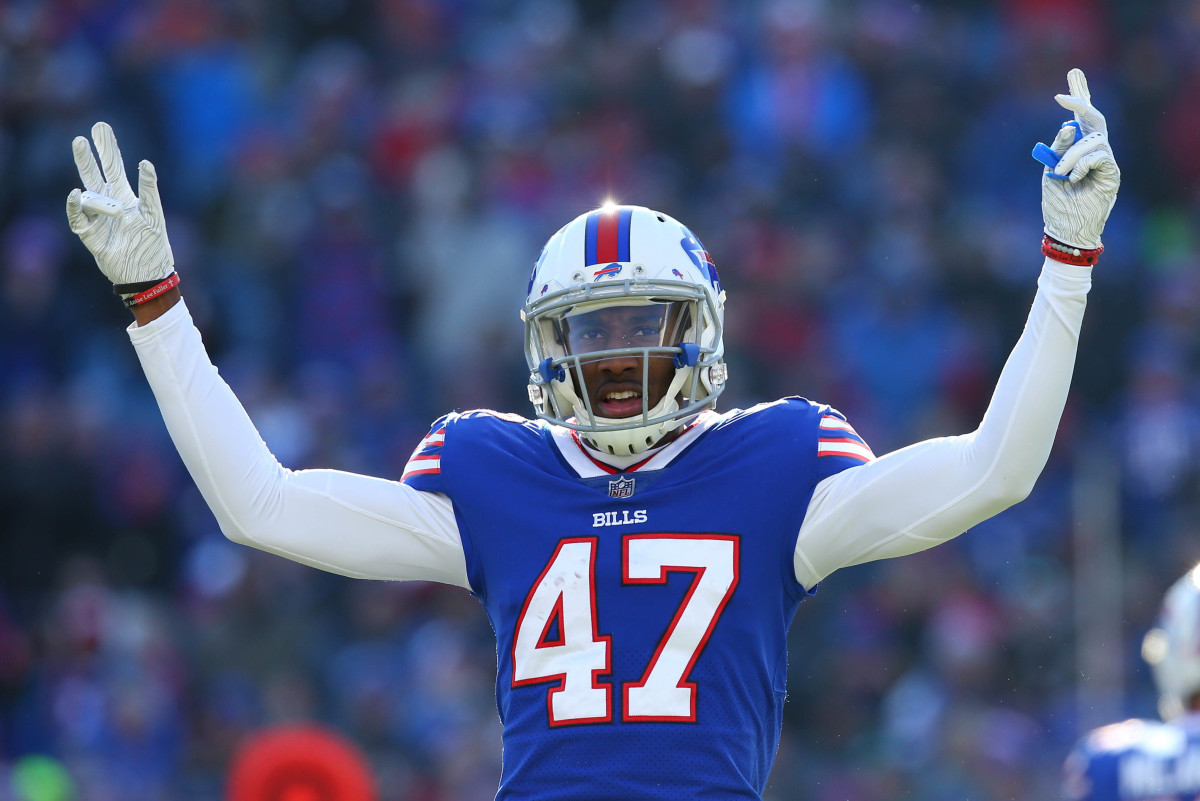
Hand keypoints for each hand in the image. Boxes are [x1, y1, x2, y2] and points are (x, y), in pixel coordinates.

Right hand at [66, 122, 173, 287]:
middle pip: (95, 176)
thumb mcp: (154, 215)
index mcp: (126, 198)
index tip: (100, 128)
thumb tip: (146, 162)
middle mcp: (110, 205)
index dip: (107, 149)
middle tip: (81, 137)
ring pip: (86, 196)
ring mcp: (98, 219)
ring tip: (102, 186)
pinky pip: (78, 219)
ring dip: (90, 186)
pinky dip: (76, 207)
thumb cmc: (154, 246)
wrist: (148, 276)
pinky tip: (76, 194)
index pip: (114, 168)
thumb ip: (150, 190)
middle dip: (88, 157)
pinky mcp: (91, 236)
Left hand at [1040, 68, 1119, 250]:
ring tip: (1059, 173)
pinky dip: (1080, 165)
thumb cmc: (1056, 202)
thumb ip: (1059, 147)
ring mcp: (1105, 161)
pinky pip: (1098, 156)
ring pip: (1091, 141)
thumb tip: (1068, 124)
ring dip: (1070, 155)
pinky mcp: (1112, 173)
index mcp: (1078, 149)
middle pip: (1095, 119)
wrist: (1065, 228)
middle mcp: (1095, 151)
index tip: (1072, 75)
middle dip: (1081, 102)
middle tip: (1065, 94)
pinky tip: (1072, 178)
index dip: (1079, 96)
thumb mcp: (1050, 169)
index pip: (1082, 118)